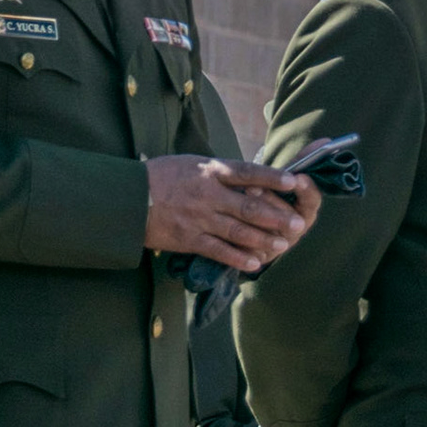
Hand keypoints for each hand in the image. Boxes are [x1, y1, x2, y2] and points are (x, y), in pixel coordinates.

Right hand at [143, 155, 320, 271]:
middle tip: (298, 224)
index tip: (293, 181)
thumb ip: (219, 172)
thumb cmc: (162, 176)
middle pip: (249, 206)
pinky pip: (219, 250)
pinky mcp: (189, 239)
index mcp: (210, 171)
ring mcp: (199, 218)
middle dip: (276, 217)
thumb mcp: (192, 163)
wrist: (128, 198)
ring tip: (284, 245)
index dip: (272, 177)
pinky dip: (238, 258)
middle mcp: (208, 194)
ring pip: (238, 231)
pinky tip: (255, 263)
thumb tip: (248, 176)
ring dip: (263, 240)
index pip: (247, 172)